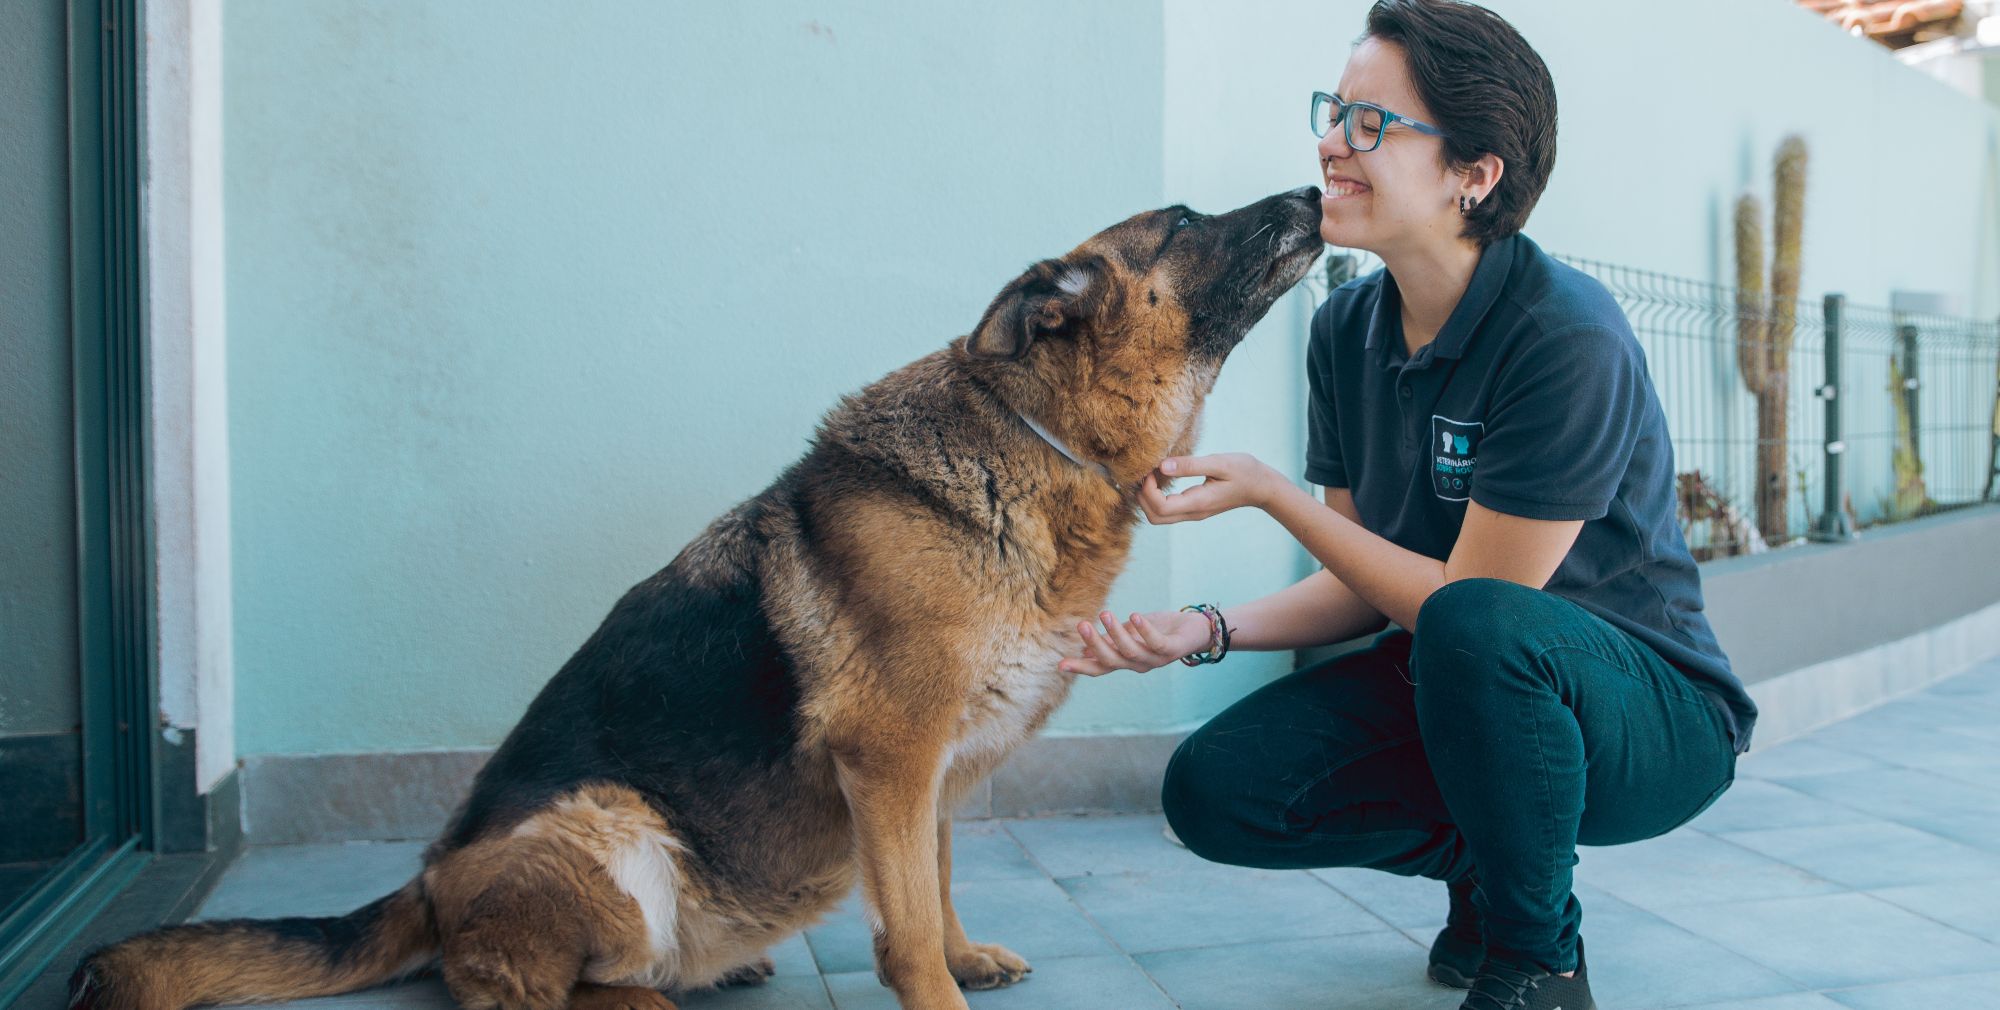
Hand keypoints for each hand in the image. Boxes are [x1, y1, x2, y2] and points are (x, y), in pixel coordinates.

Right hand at [1059, 609, 1214, 676]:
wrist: (1195, 630)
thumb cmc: (1160, 630)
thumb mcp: (1131, 633)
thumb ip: (1111, 639)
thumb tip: (1084, 646)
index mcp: (1125, 660)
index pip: (1099, 667)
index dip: (1081, 667)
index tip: (1060, 664)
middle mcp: (1138, 664)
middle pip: (1111, 660)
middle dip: (1095, 644)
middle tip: (1082, 625)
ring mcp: (1155, 659)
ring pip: (1130, 652)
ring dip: (1116, 634)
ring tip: (1104, 614)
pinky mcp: (1171, 650)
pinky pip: (1155, 643)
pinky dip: (1143, 630)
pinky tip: (1134, 616)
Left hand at [1138, 453, 1283, 524]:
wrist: (1263, 487)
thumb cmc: (1244, 472)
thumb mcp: (1219, 463)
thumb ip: (1190, 465)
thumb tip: (1162, 466)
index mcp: (1197, 503)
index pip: (1160, 507)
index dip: (1148, 490)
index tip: (1152, 469)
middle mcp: (1193, 513)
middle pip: (1154, 517)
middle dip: (1143, 496)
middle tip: (1148, 472)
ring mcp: (1193, 513)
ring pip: (1159, 516)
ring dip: (1149, 497)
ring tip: (1155, 472)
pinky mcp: (1194, 509)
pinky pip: (1168, 510)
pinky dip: (1158, 496)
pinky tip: (1164, 476)